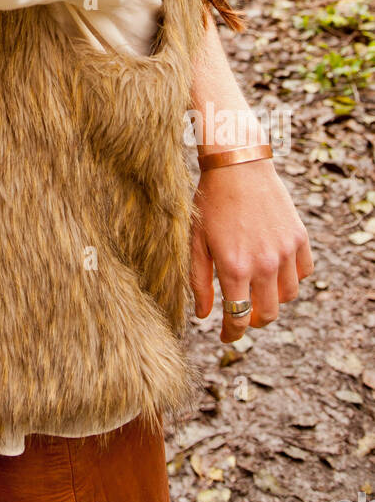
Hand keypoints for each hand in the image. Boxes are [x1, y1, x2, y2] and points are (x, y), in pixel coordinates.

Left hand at [190, 157, 313, 343]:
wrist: (237, 165)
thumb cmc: (210, 202)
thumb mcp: (196, 241)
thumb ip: (198, 281)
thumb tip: (204, 315)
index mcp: (234, 267)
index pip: (238, 317)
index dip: (232, 333)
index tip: (227, 336)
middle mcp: (264, 264)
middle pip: (267, 314)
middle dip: (253, 320)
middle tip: (241, 314)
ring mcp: (285, 251)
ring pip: (288, 296)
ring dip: (273, 300)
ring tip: (258, 290)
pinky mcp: (299, 238)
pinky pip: (304, 273)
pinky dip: (292, 278)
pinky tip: (276, 270)